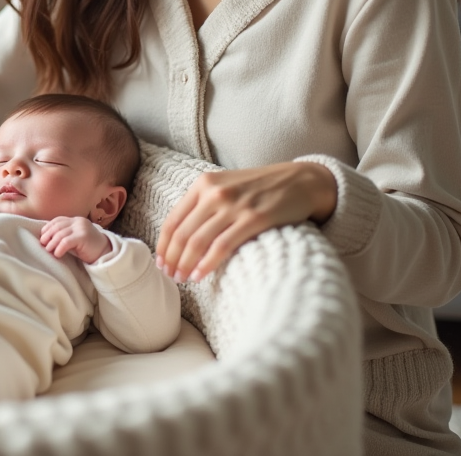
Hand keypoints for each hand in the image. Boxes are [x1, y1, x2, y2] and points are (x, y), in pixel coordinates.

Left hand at [40, 216, 112, 263]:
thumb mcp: (76, 237)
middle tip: (43, 245)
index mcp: (76, 220)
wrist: (105, 253)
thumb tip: (46, 239)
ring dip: (52, 244)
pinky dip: (59, 248)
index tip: (42, 237)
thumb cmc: (88, 248)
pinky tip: (57, 254)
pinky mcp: (83, 237)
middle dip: (47, 236)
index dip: (48, 228)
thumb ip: (65, 234)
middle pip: (57, 226)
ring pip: (60, 234)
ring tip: (49, 251)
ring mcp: (81, 228)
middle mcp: (78, 222)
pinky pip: (66, 242)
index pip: (57, 220)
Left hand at [156, 162, 336, 282]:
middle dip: (173, 259)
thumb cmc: (260, 188)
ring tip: (182, 279)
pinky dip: (207, 264)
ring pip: (198, 241)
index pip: (173, 220)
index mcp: (203, 184)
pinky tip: (200, 275)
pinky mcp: (254, 219)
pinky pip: (222, 246)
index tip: (160, 263)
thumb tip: (180, 237)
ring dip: (186, 264)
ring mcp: (234, 205)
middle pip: (183, 233)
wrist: (300, 181)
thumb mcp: (225, 187)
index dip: (163, 245)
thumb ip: (203, 204)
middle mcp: (214, 193)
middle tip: (170, 276)